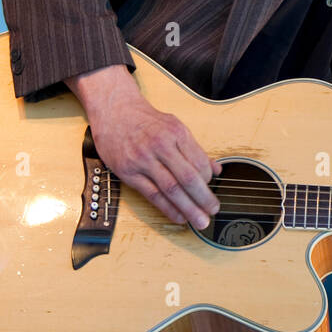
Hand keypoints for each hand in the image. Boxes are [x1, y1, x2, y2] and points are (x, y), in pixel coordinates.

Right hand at [87, 91, 222, 230]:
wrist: (114, 111)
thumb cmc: (146, 121)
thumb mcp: (175, 126)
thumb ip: (195, 149)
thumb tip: (217, 169)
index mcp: (176, 133)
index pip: (199, 162)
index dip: (209, 180)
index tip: (212, 188)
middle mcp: (160, 145)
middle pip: (188, 178)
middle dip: (204, 198)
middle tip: (214, 211)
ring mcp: (143, 160)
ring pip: (171, 189)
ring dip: (188, 208)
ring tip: (200, 220)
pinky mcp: (128, 172)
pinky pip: (152, 195)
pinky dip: (168, 208)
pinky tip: (179, 216)